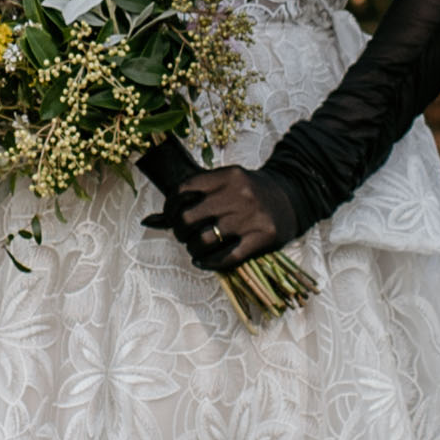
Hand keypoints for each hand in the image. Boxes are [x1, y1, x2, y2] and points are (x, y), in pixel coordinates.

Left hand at [142, 158, 295, 271]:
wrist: (293, 197)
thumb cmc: (249, 192)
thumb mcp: (223, 186)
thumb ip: (189, 200)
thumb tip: (147, 221)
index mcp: (227, 175)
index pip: (183, 191)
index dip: (169, 208)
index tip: (172, 217)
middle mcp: (239, 194)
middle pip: (189, 219)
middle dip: (180, 231)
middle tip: (184, 235)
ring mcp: (251, 217)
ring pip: (204, 240)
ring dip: (193, 249)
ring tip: (195, 249)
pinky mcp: (263, 238)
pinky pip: (227, 258)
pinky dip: (209, 263)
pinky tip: (204, 261)